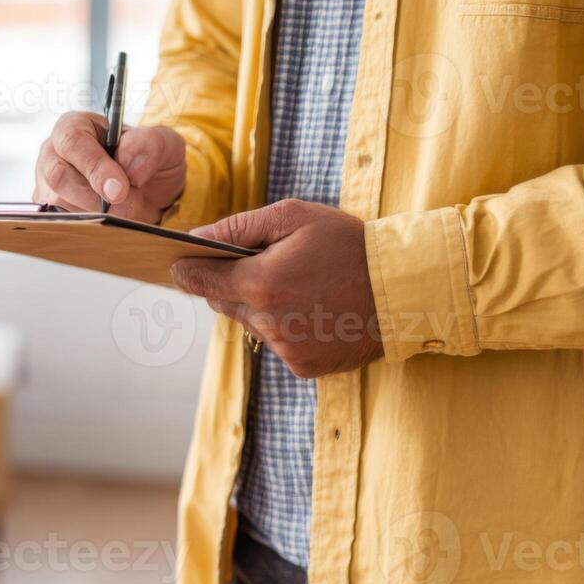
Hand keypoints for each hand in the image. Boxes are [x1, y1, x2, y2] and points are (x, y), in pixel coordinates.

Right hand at [33, 112, 186, 222]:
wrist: (148, 192)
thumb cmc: (148, 160)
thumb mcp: (163, 143)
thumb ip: (148, 144)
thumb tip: (126, 162)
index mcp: (75, 126)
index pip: (73, 141)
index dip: (95, 166)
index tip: (120, 190)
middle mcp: (54, 154)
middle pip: (59, 176)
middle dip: (95, 197)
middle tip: (128, 206)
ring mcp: (48, 185)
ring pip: (59, 204)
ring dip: (96, 214)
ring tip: (126, 212)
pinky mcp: (52, 213)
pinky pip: (63, 224)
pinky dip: (90, 229)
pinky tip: (111, 224)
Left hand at [171, 200, 383, 377]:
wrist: (404, 288)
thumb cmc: (350, 244)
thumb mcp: (294, 217)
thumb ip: (239, 227)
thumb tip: (194, 238)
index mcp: (260, 283)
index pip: (200, 282)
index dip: (187, 271)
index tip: (178, 264)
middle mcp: (267, 322)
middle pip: (224, 303)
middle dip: (236, 284)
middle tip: (265, 266)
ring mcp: (285, 348)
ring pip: (253, 325)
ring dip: (264, 307)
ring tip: (301, 286)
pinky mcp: (302, 366)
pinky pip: (278, 344)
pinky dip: (288, 328)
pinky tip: (315, 310)